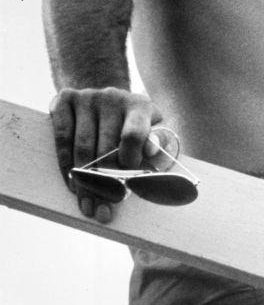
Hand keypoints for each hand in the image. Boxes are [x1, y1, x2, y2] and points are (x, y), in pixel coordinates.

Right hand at [49, 87, 163, 223]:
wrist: (106, 97)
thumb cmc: (135, 122)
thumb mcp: (154, 129)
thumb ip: (159, 142)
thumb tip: (152, 149)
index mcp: (140, 105)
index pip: (133, 135)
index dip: (130, 161)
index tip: (129, 182)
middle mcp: (113, 97)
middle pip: (106, 147)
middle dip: (106, 183)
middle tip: (106, 207)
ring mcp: (87, 97)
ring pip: (83, 147)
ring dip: (85, 181)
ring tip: (89, 204)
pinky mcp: (64, 100)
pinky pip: (62, 137)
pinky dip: (65, 164)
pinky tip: (72, 183)